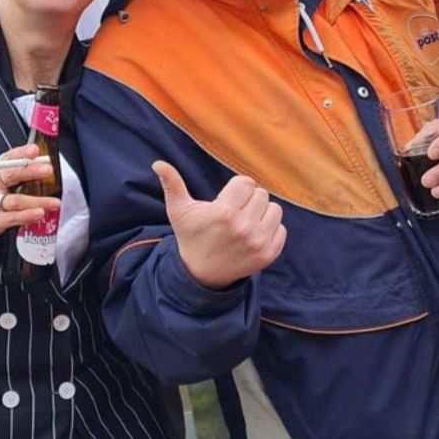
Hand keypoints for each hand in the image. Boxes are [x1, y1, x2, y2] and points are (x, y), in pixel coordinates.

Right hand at [0, 146, 58, 249]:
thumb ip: (13, 172)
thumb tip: (41, 164)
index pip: (8, 159)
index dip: (21, 153)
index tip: (35, 149)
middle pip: (12, 175)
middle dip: (31, 171)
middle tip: (48, 170)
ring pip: (16, 200)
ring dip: (37, 200)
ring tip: (54, 202)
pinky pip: (13, 218)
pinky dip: (27, 216)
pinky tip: (40, 214)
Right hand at [154, 161, 286, 289]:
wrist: (202, 274)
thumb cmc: (191, 236)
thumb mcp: (179, 211)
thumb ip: (172, 185)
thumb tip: (158, 164)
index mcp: (224, 213)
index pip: (246, 183)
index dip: (236, 189)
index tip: (227, 201)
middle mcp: (244, 227)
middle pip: (261, 194)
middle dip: (248, 200)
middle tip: (235, 212)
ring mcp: (258, 242)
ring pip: (274, 209)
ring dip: (261, 213)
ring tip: (246, 222)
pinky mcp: (268, 254)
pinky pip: (281, 228)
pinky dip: (270, 230)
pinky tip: (253, 235)